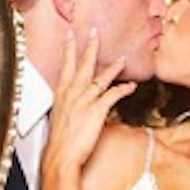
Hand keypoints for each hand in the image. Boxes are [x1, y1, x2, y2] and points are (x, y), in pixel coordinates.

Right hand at [43, 28, 135, 181]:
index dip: (69, 50)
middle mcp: (71, 95)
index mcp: (61, 96)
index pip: (65, 67)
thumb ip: (67, 108)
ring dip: (112, 67)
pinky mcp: (95, 111)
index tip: (70, 36)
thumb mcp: (58, 120)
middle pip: (82, 65)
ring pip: (99, 78)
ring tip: (122, 58)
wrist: (60, 158)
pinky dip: (122, 89)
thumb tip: (72, 106)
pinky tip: (131, 86)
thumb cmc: (58, 143)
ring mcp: (83, 102)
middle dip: (89, 47)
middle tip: (94, 32)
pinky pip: (112, 95)